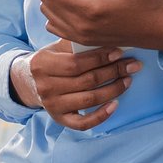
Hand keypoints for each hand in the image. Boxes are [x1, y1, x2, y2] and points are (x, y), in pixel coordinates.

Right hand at [16, 42, 140, 130]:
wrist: (30, 82)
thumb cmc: (51, 61)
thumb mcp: (56, 48)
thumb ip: (76, 44)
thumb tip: (109, 39)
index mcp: (43, 65)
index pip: (76, 63)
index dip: (100, 58)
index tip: (119, 52)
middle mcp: (46, 87)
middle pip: (86, 81)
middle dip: (113, 72)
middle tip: (132, 65)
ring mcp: (52, 105)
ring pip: (89, 100)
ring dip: (113, 90)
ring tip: (127, 80)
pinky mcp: (59, 119)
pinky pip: (83, 123)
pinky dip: (101, 116)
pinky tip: (115, 105)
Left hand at [38, 0, 162, 57]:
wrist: (160, 30)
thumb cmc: (150, 4)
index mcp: (91, 10)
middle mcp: (82, 26)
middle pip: (46, 5)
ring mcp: (82, 37)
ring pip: (49, 17)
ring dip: (52, 2)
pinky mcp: (84, 42)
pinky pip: (58, 28)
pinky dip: (57, 15)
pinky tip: (71, 6)